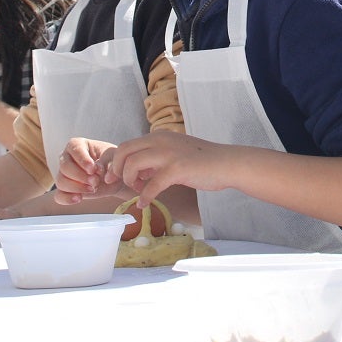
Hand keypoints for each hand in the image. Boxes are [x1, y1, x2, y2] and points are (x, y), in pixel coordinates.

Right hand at [53, 138, 122, 204]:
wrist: (114, 178)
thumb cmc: (112, 163)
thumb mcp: (115, 159)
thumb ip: (110, 164)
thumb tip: (102, 175)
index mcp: (78, 145)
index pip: (74, 149)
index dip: (82, 160)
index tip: (93, 169)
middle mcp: (67, 158)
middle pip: (65, 167)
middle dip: (80, 176)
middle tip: (95, 180)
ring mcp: (64, 174)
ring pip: (61, 181)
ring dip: (77, 187)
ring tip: (93, 189)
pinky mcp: (66, 189)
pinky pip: (59, 196)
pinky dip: (67, 198)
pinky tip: (79, 198)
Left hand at [104, 131, 230, 207]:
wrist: (226, 163)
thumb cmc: (203, 161)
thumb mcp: (175, 155)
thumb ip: (156, 161)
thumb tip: (139, 173)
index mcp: (159, 137)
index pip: (128, 144)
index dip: (117, 161)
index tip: (114, 176)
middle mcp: (161, 141)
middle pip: (125, 151)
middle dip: (116, 169)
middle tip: (118, 183)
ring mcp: (169, 154)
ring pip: (133, 164)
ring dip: (129, 180)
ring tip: (137, 191)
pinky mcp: (177, 168)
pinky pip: (152, 185)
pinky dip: (144, 197)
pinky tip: (144, 204)